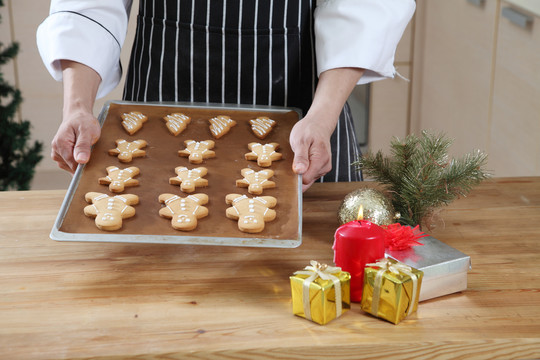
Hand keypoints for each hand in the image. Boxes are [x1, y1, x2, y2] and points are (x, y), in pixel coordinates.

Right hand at [51, 110, 100, 172]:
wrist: (78, 116)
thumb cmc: (84, 122)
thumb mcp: (87, 132)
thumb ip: (83, 146)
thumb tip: (81, 161)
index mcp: (60, 144)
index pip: (73, 164)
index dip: (84, 165)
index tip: (93, 161)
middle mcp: (56, 150)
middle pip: (72, 167)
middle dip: (83, 162)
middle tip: (90, 150)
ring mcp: (57, 153)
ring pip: (71, 167)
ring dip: (81, 161)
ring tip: (85, 148)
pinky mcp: (61, 156)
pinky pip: (71, 165)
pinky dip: (78, 161)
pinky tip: (82, 152)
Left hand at [290, 67, 364, 190]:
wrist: (318, 123)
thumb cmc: (309, 130)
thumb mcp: (300, 140)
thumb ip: (300, 157)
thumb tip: (299, 171)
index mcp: (320, 160)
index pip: (305, 180)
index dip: (295, 176)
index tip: (289, 167)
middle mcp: (325, 166)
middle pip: (306, 181)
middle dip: (297, 174)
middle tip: (293, 158)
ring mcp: (323, 168)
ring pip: (307, 179)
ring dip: (300, 171)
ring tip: (299, 156)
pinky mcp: (321, 168)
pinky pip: (309, 175)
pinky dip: (303, 170)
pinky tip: (302, 159)